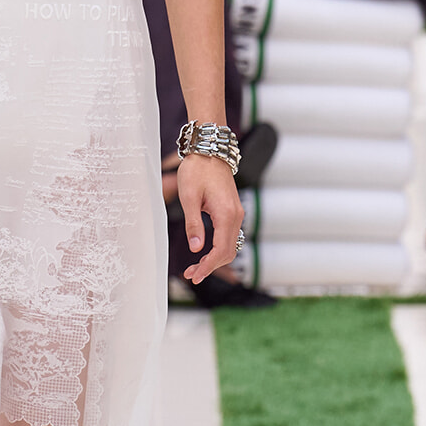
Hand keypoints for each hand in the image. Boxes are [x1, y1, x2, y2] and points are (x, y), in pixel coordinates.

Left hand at [177, 153, 243, 283]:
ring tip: (194, 267)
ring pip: (230, 245)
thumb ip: (193, 224)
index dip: (208, 266)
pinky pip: (229, 236)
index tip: (194, 275)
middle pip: (228, 252)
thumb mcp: (189, 197)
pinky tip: (204, 253)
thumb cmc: (197, 170)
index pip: (221, 250)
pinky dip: (218, 248)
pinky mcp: (232, 211)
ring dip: (214, 259)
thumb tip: (196, 249)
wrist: (209, 150)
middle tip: (190, 274)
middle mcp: (236, 216)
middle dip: (210, 266)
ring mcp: (236, 213)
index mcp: (226, 214)